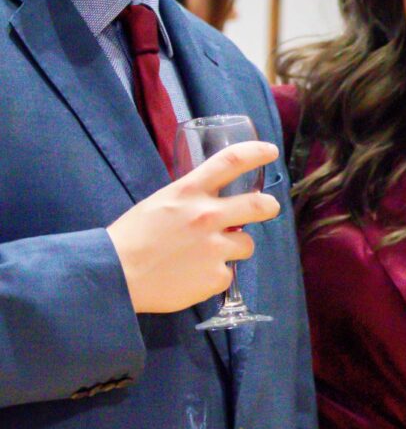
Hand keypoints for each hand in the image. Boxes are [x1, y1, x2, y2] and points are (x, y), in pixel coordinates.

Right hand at [107, 141, 279, 312]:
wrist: (113, 276)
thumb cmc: (132, 238)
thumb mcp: (161, 202)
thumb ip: (191, 198)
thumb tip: (216, 200)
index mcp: (189, 192)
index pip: (231, 161)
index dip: (256, 152)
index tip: (270, 151)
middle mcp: (207, 216)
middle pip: (258, 205)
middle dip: (269, 206)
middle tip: (269, 208)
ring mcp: (214, 247)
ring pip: (247, 244)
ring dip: (235, 248)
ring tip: (208, 255)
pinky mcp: (215, 276)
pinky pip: (228, 273)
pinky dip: (215, 275)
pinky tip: (194, 276)